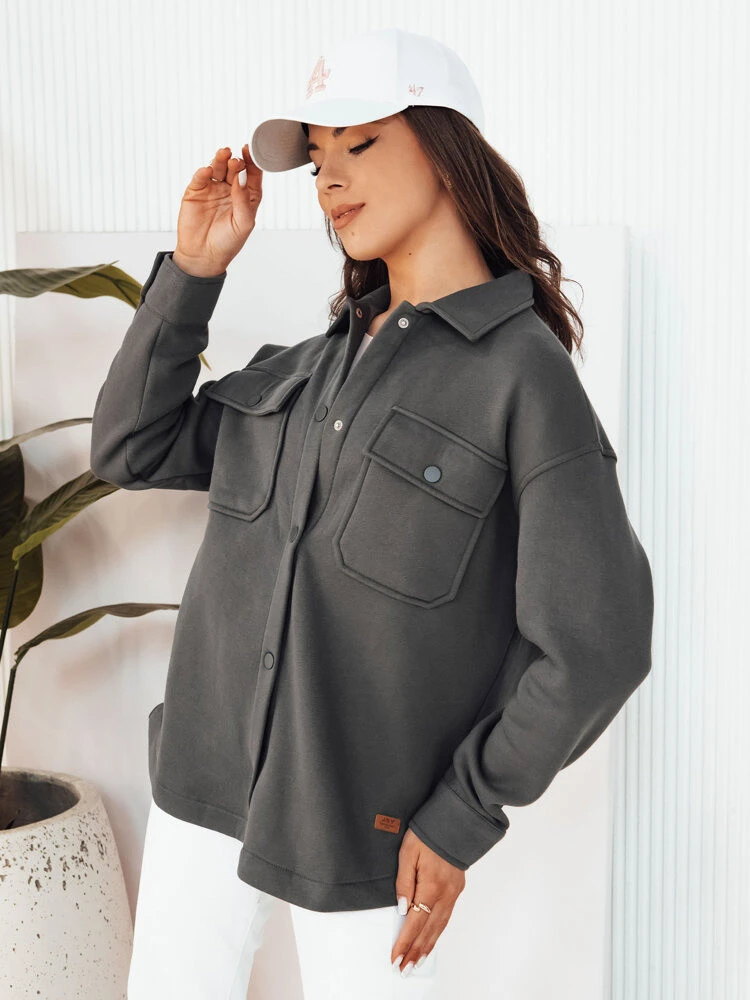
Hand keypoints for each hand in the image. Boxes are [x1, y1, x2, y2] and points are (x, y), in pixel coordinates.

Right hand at [174, 144, 262, 276]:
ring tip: (224, 153)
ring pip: (219, 168)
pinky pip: (201, 177)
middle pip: (235, 168)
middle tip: (236, 160)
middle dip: (237, 161)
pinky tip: (208, 171)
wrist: (203, 255)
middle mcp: (230, 189)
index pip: (252, 175)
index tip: (251, 152)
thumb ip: (243, 199)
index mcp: (246, 196)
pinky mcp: (196, 191)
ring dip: (221, 159)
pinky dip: (204, 172)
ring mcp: (213, 188)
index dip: (253, 162)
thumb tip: (242, 176)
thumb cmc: (227, 242)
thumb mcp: (243, 223)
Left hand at [391, 827, 465, 974]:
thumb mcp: (408, 852)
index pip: (415, 922)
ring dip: (427, 947)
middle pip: (428, 930)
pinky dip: (438, 933)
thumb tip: (402, 910)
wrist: (455, 822)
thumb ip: (403, 882)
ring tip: (417, 962)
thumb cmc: (428, 833)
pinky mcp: (456, 890)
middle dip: (415, 952)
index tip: (396, 957)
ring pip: (439, 927)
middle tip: (404, 969)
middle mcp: (445, 894)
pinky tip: (431, 941)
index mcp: (431, 886)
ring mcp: (453, 893)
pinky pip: (446, 918)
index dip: (405, 942)